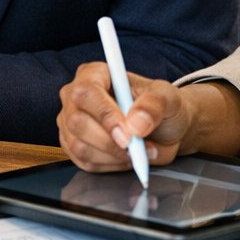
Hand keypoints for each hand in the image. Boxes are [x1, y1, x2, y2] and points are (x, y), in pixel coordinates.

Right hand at [56, 62, 186, 169]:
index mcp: (95, 74)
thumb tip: (136, 124)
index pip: (87, 92)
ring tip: (137, 152)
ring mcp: (72, 123)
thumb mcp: (167, 98)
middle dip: (109, 141)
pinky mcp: (74, 147)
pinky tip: (127, 157)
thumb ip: (154, 105)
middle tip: (136, 148)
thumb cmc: (163, 106)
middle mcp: (76, 97)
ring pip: (79, 146)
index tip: (128, 133)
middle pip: (78, 121)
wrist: (166, 129)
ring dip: (113, 155)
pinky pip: (85, 163)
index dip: (105, 114)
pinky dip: (111, 165)